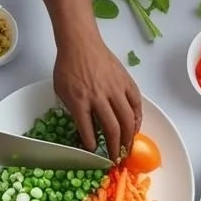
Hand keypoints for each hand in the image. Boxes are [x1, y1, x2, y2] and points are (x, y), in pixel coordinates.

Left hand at [54, 38, 141, 155]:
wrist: (80, 42)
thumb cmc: (68, 66)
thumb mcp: (62, 91)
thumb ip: (74, 111)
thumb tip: (85, 131)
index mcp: (79, 100)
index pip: (88, 130)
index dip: (93, 146)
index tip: (96, 155)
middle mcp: (98, 96)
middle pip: (112, 128)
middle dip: (115, 148)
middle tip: (116, 158)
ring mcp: (114, 89)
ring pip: (127, 120)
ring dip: (128, 138)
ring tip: (127, 148)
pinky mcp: (126, 82)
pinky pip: (136, 105)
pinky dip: (137, 119)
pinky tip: (135, 129)